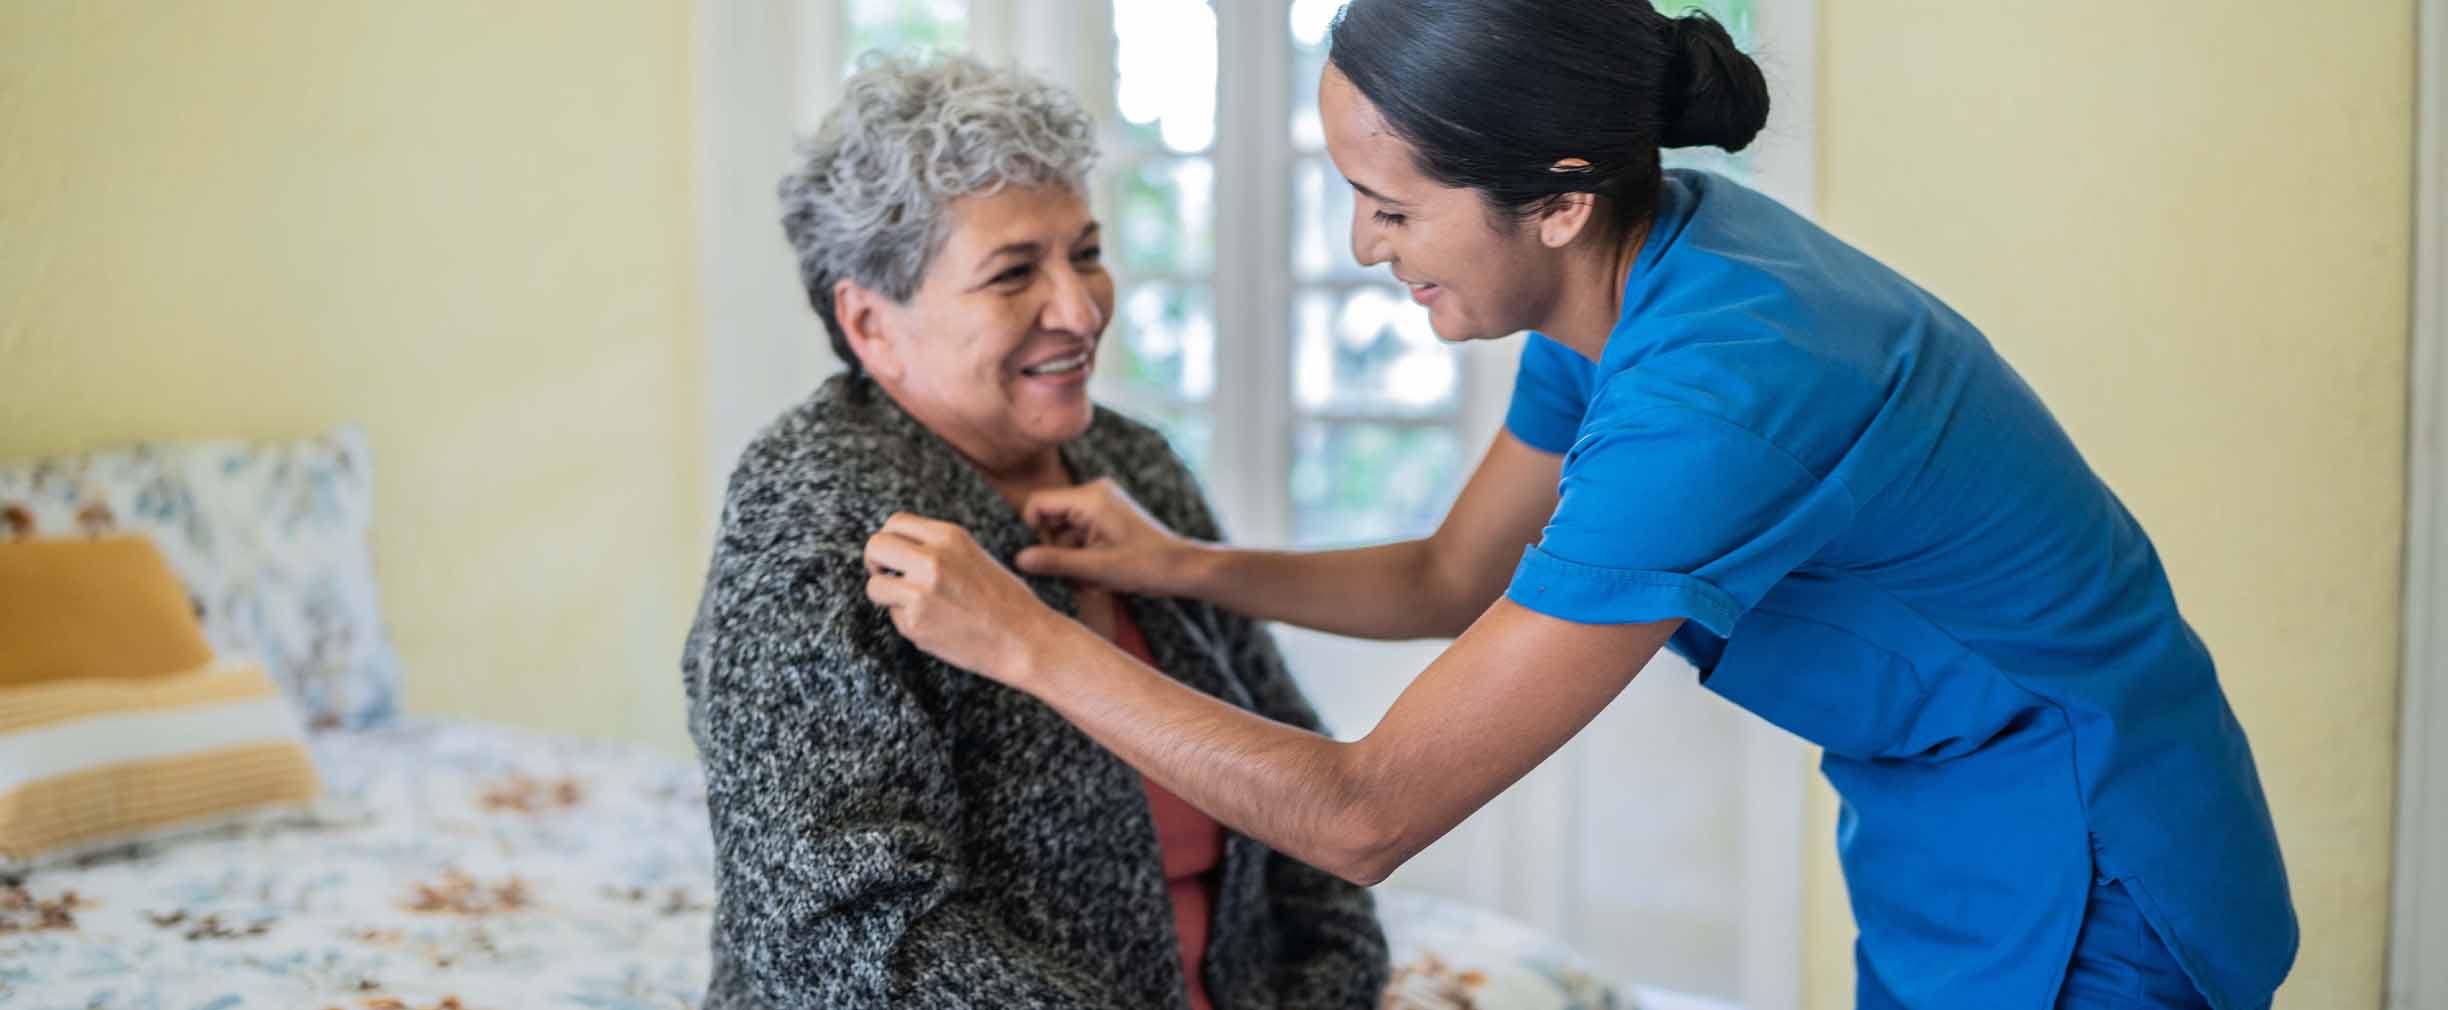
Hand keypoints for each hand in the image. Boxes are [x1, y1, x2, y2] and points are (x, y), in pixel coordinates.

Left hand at [864, 513, 1070, 685]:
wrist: (1026, 640)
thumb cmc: (1007, 601)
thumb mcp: (975, 556)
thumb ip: (939, 549)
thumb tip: (900, 550)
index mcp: (950, 536)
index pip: (895, 522)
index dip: (890, 539)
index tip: (894, 555)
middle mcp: (932, 558)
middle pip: (875, 546)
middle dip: (876, 563)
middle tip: (887, 577)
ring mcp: (920, 591)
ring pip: (875, 585)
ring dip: (888, 596)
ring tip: (914, 606)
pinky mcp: (915, 623)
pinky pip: (893, 617)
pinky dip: (908, 623)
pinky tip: (936, 626)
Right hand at [1015, 478, 1204, 596]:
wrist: (1183, 568)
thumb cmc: (1146, 566)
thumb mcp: (1096, 568)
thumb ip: (1055, 562)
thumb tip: (1018, 559)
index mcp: (1090, 497)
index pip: (1038, 503)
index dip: (1032, 531)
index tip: (1044, 559)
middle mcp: (1094, 493)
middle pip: (1050, 519)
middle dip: (1056, 550)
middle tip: (1074, 576)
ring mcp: (1102, 505)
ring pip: (1065, 531)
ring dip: (1071, 559)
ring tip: (1091, 580)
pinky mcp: (1108, 517)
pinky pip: (1080, 535)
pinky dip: (1084, 556)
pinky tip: (1099, 576)